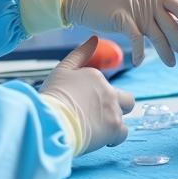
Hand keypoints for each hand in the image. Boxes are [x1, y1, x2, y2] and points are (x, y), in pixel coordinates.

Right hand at [40, 37, 135, 154]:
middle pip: (126, 100)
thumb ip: (79, 54)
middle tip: (99, 117)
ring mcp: (113, 109)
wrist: (51, 121)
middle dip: (117, 107)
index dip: (96, 98)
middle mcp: (108, 91)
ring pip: (122, 117)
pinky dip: (114, 138)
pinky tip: (101, 139)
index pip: (105, 87)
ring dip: (111, 123)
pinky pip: (122, 134)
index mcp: (96, 77)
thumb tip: (94, 38)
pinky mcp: (115, 128)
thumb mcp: (62, 70)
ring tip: (94, 130)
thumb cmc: (53, 97)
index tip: (84, 107)